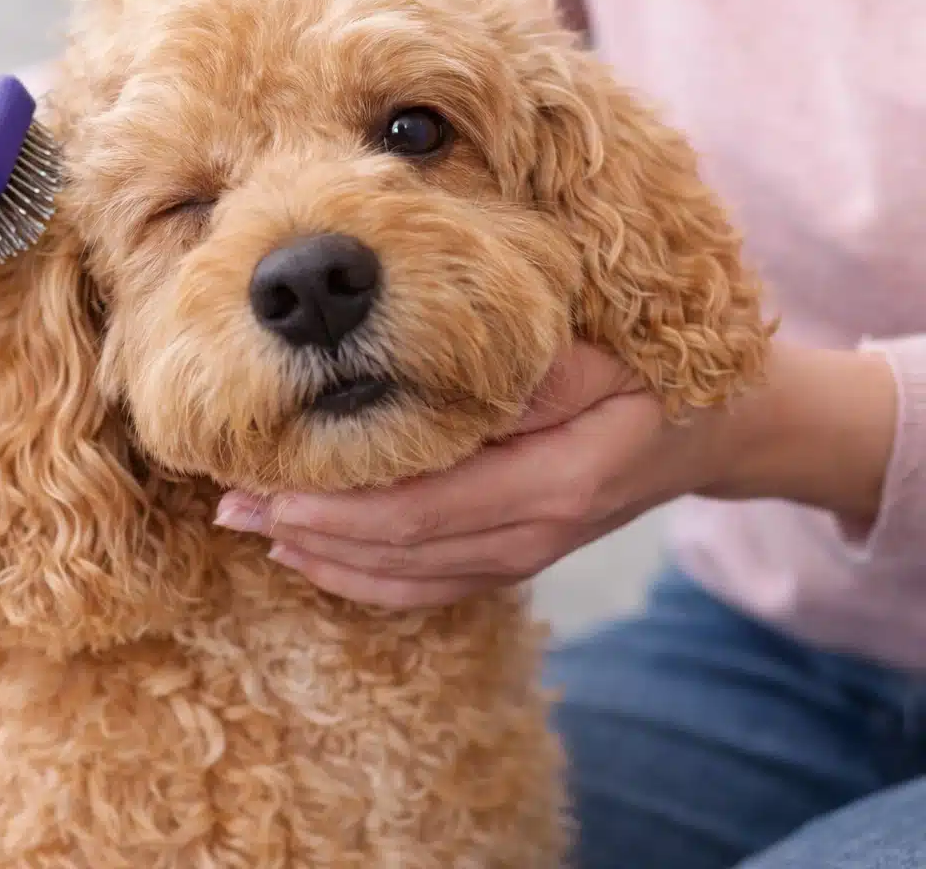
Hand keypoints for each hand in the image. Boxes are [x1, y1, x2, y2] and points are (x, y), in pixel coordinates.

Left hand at [214, 343, 722, 608]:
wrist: (713, 430)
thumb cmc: (647, 372)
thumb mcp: (595, 353)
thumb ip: (519, 373)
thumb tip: (425, 373)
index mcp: (553, 482)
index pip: (420, 510)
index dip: (335, 506)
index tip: (264, 482)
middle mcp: (535, 535)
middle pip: (398, 552)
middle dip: (305, 531)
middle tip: (228, 505)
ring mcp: (525, 557)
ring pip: (404, 580)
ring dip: (320, 557)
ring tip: (249, 527)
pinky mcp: (515, 561)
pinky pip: (427, 588)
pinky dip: (360, 578)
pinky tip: (308, 555)